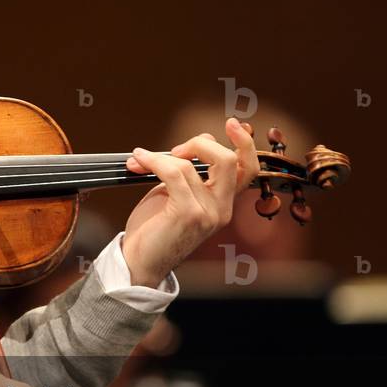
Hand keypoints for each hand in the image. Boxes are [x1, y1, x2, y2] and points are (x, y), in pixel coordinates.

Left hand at [122, 118, 259, 287]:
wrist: (139, 262)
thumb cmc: (155, 229)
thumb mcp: (176, 195)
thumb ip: (188, 173)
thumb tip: (191, 145)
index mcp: (224, 203)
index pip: (248, 168)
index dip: (244, 143)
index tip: (232, 124)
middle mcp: (222, 209)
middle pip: (228, 160)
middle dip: (199, 144)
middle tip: (175, 149)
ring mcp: (208, 213)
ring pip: (191, 165)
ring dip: (160, 157)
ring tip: (141, 160)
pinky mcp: (189, 214)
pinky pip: (174, 173)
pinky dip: (154, 161)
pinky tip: (139, 161)